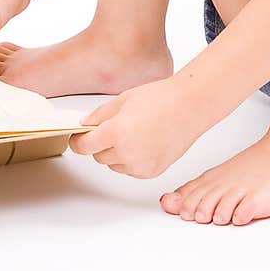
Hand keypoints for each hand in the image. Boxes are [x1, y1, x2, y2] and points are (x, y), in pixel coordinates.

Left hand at [68, 77, 205, 178]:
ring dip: (116, 153)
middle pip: (98, 157)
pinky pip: (131, 170)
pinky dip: (131, 160)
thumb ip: (100, 115)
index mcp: (116, 132)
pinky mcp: (152, 172)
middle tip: (114, 127)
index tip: (79, 137)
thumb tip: (85, 126)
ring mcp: (140, 165)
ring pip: (114, 165)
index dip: (79, 141)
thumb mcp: (123, 100)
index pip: (84, 147)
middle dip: (101, 144)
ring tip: (134, 133)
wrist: (190, 106)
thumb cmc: (162, 98)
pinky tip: (144, 142)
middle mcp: (127, 153)